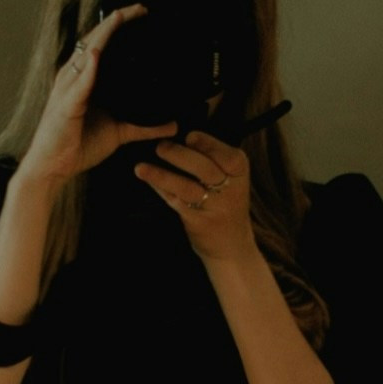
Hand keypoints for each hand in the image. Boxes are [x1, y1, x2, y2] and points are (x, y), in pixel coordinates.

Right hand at [15, 4, 171, 193]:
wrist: (53, 168)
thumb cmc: (77, 146)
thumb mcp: (119, 133)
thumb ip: (145, 127)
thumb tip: (172, 125)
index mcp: (84, 79)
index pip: (102, 43)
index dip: (120, 26)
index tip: (143, 13)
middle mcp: (74, 78)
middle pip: (95, 40)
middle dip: (116, 21)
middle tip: (139, 7)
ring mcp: (67, 89)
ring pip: (86, 54)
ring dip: (104, 35)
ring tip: (120, 18)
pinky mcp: (66, 106)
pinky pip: (78, 84)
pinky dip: (89, 69)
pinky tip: (99, 55)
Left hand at [137, 127, 253, 262]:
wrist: (231, 247)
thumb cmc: (227, 206)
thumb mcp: (232, 181)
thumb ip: (214, 160)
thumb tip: (183, 136)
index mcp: (240, 175)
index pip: (228, 156)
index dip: (208, 144)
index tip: (189, 136)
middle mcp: (231, 192)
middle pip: (205, 169)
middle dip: (180, 155)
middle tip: (160, 146)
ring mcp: (215, 209)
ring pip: (187, 187)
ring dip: (162, 175)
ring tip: (141, 167)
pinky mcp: (199, 223)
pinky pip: (176, 202)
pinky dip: (160, 189)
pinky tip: (148, 180)